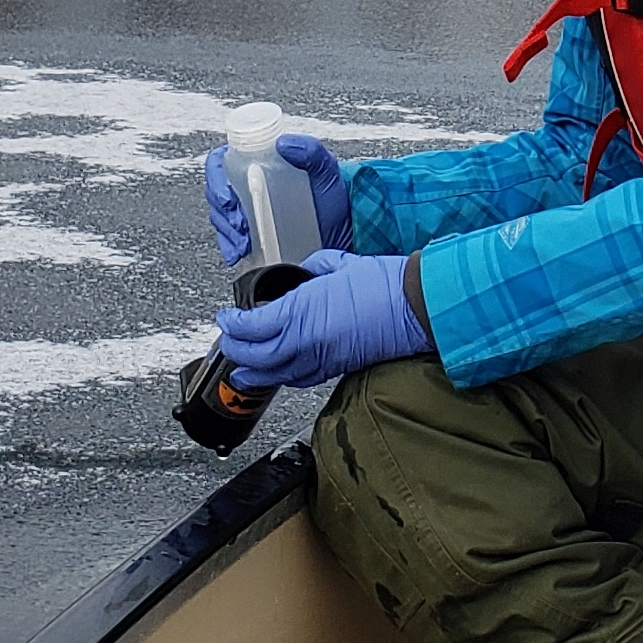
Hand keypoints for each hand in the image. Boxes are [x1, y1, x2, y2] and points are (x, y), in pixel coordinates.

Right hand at [203, 134, 351, 265]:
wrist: (345, 235)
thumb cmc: (334, 199)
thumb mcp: (326, 171)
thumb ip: (311, 152)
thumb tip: (284, 144)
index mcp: (261, 164)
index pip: (222, 163)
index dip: (216, 178)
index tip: (228, 198)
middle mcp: (250, 186)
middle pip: (218, 193)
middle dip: (223, 212)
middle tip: (240, 225)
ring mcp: (249, 213)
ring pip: (221, 218)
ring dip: (226, 232)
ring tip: (244, 243)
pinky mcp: (251, 237)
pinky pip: (228, 240)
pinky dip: (229, 247)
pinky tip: (237, 253)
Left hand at [215, 249, 428, 389]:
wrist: (415, 307)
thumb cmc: (385, 284)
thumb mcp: (342, 263)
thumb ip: (317, 267)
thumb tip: (308, 271)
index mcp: (301, 310)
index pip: (252, 326)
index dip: (233, 324)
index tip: (227, 317)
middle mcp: (305, 340)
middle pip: (256, 356)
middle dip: (236, 352)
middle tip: (228, 343)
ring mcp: (320, 358)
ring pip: (275, 374)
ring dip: (254, 372)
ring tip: (241, 371)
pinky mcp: (336, 368)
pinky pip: (299, 378)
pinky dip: (282, 377)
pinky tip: (279, 374)